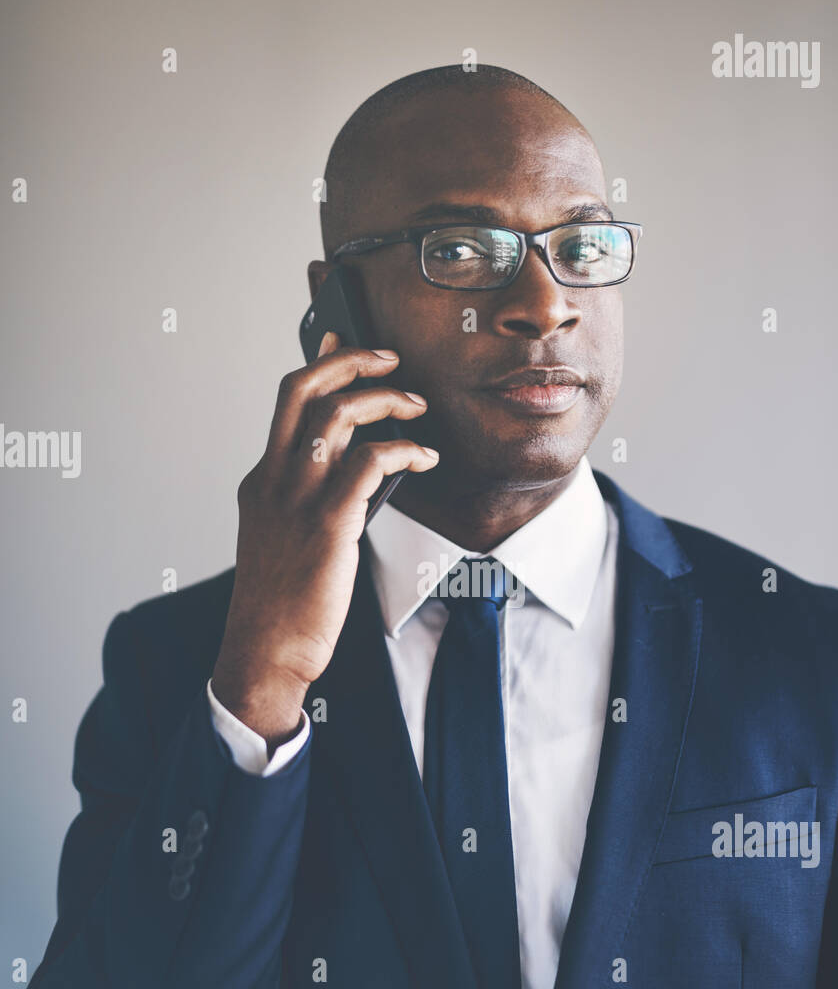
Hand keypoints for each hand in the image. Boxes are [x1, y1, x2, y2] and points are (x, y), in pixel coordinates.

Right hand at [211, 333, 436, 744]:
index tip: (343, 338)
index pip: (288, 401)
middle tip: (390, 359)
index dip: (320, 362)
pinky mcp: (327, 524)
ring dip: (386, 400)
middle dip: (351, 360)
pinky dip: (404, 450)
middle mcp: (273, 479)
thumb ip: (309, 499)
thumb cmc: (283, 603)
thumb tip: (358, 467)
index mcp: (261, 480)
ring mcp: (297, 500)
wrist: (266, 650)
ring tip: (417, 407)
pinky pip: (370, 463)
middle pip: (305, 389)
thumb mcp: (283, 538)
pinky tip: (425, 457)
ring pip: (339, 416)